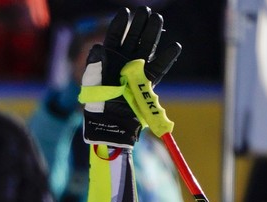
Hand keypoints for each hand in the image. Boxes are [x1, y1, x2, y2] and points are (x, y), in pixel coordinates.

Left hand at [80, 7, 181, 147]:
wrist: (110, 125)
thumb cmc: (98, 105)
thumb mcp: (92, 84)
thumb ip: (94, 66)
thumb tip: (98, 47)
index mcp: (109, 60)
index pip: (115, 38)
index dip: (120, 25)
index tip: (125, 12)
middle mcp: (124, 63)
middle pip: (134, 39)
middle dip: (140, 25)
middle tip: (146, 10)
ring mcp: (137, 72)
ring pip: (147, 49)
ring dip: (153, 34)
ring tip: (158, 19)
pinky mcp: (148, 83)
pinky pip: (159, 68)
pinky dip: (167, 58)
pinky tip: (174, 46)